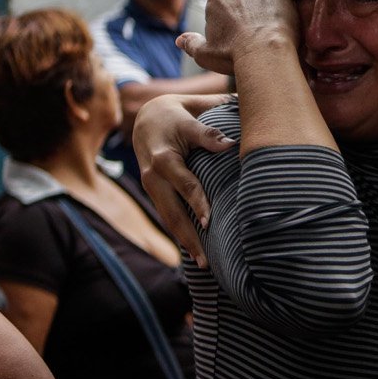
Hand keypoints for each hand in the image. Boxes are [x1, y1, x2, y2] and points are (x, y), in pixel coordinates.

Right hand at [133, 94, 234, 265]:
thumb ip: (208, 131)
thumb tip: (231, 144)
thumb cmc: (176, 115)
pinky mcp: (155, 194)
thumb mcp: (190, 115)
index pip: (185, 181)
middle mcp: (153, 174)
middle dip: (189, 231)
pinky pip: (168, 217)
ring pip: (168, 218)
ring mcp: (151, 186)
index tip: (212, 211)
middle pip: (171, 208)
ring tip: (204, 263)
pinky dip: (180, 235)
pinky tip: (196, 253)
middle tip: (207, 253)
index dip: (198, 196)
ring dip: (185, 241)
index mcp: (164, 156)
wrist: (145, 118)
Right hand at [177, 0, 298, 75]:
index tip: (239, 38)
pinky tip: (281, 23)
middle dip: (247, 12)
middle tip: (256, 34)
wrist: (265, 52)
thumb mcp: (205, 54)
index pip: (223, 9)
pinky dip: (280, 6)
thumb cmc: (233, 56)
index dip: (231, 25)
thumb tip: (179, 40)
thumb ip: (191, 44)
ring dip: (264, 7)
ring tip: (269, 29)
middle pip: (242, 0)